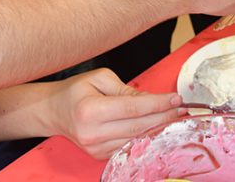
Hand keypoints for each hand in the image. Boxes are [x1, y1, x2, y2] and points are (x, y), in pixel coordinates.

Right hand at [45, 69, 182, 158]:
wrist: (53, 111)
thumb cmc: (76, 91)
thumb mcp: (100, 78)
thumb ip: (127, 89)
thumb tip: (151, 99)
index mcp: (91, 110)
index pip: (134, 108)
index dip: (158, 104)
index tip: (176, 99)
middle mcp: (93, 133)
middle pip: (138, 126)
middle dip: (164, 117)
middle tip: (182, 108)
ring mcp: (96, 148)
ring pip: (136, 139)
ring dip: (158, 128)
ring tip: (174, 117)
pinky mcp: (99, 155)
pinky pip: (128, 146)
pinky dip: (145, 137)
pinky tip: (157, 127)